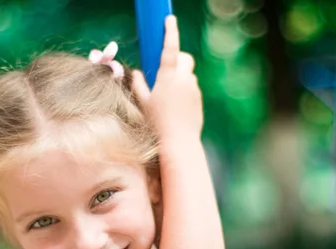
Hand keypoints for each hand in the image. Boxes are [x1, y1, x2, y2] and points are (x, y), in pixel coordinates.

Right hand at [132, 15, 203, 141]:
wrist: (178, 142)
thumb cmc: (157, 124)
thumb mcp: (143, 103)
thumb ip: (139, 84)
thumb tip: (136, 72)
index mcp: (168, 77)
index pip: (170, 48)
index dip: (170, 32)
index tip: (169, 19)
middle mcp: (183, 80)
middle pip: (185, 58)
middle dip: (177, 59)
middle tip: (166, 70)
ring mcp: (194, 89)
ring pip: (188, 74)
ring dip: (179, 78)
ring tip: (167, 97)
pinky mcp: (199, 99)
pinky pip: (191, 88)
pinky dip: (184, 91)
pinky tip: (175, 108)